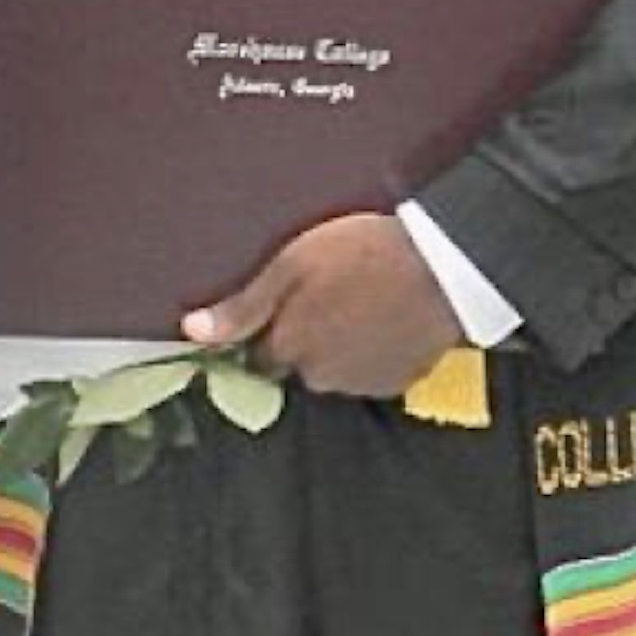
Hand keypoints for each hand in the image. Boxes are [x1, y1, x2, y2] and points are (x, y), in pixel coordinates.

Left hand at [182, 215, 463, 397]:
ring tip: (363, 298)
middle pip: (300, 362)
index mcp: (290, 347)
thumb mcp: (293, 263)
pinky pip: (374, 369)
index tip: (286, 302)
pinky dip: (375, 349)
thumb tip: (192, 331)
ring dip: (341, 343)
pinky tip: (386, 315)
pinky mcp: (399, 380)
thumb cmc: (364, 253)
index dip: (270, 327)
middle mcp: (321, 376)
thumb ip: (243, 305)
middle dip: (307, 336)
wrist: (443, 266)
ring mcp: (362, 383)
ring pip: (337, 367)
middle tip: (331, 291)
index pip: (261, 354)